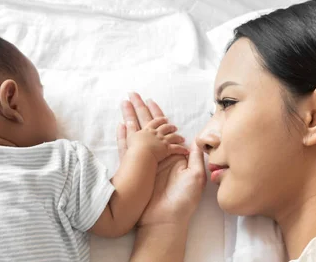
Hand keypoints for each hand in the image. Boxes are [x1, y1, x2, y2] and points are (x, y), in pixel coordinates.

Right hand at [118, 92, 205, 224]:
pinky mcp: (136, 170)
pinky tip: (119, 125)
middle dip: (139, 110)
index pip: (163, 129)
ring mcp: (145, 163)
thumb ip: (194, 158)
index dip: (157, 114)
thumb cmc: (182, 202)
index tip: (150, 100)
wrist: (165, 221)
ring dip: (129, 118)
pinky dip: (123, 137)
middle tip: (132, 94)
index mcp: (172, 155)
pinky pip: (127, 149)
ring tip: (123, 103)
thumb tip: (193, 140)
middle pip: (146, 127)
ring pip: (135, 134)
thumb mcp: (195, 177)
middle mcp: (158, 156)